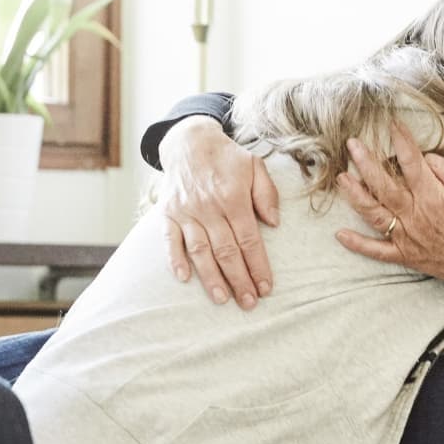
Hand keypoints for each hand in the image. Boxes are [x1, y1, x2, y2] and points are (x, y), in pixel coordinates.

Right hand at [156, 116, 279, 307]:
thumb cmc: (227, 158)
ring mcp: (186, 211)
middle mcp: (209, 207)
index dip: (258, 266)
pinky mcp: (168, 212)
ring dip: (210, 277)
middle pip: (226, 251)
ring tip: (221, 299)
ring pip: (199, 250)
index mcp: (233, 197)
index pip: (249, 240)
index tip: (266, 288)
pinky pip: (169, 239)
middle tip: (249, 303)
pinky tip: (184, 278)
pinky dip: (174, 259)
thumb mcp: (255, 166)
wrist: (189, 140)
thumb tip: (275, 223)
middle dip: (239, 280)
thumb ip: (267, 194)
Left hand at [334, 122, 443, 306]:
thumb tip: (428, 159)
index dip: (401, 141)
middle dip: (366, 163)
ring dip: (355, 196)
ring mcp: (408, 237)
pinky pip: (377, 251)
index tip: (391, 125)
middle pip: (384, 185)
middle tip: (352, 145)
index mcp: (433, 198)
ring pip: (374, 214)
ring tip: (341, 179)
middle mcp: (415, 216)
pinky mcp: (406, 255)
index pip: (412, 163)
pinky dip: (358, 244)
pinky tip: (340, 235)